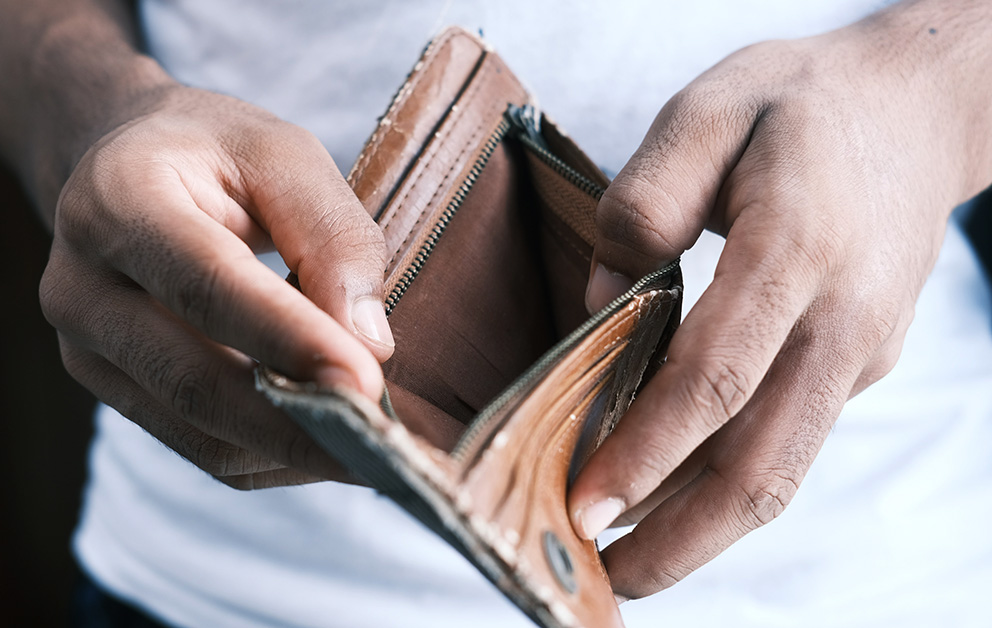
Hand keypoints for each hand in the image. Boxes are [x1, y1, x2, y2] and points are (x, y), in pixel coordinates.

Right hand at [40, 86, 394, 488]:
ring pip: (198, 433)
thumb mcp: (284, 155)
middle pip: (193, 380)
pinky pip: (200, 449)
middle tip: (384, 445)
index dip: (288, 340)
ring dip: (292, 450)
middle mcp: (81, 284)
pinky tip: (325, 440)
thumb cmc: (213, 153)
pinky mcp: (109, 391)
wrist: (122, 166)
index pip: (207, 285)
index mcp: (118, 199)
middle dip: (297, 424)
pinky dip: (271, 456)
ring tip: (371, 448)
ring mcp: (85, 349)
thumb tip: (369, 345)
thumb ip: (332, 236)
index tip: (366, 384)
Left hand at [568, 3, 991, 599]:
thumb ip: (646, 199)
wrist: (915, 111)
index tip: (585, 503)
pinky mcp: (858, 365)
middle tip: (602, 577)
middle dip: (680, 537)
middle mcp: (840, 319)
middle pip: (762, 462)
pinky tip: (668, 492)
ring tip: (627, 560)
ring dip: (703, 529)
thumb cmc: (797, 107)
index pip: (718, 377)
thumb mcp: (709, 109)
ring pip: (781, 468)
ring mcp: (858, 351)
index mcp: (797, 248)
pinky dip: (725, 480)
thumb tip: (603, 300)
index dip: (649, 451)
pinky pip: (787, 438)